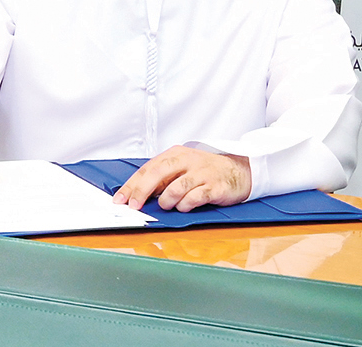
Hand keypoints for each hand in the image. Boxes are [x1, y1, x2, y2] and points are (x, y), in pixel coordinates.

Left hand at [113, 146, 250, 211]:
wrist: (240, 170)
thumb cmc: (205, 171)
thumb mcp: (181, 168)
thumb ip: (162, 179)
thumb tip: (138, 195)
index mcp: (175, 154)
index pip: (147, 168)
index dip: (132, 185)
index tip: (120, 199)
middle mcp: (187, 160)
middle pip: (158, 173)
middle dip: (142, 191)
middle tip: (134, 206)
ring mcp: (202, 172)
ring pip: (176, 187)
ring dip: (166, 200)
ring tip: (166, 205)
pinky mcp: (216, 186)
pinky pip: (195, 197)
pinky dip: (185, 204)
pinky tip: (184, 207)